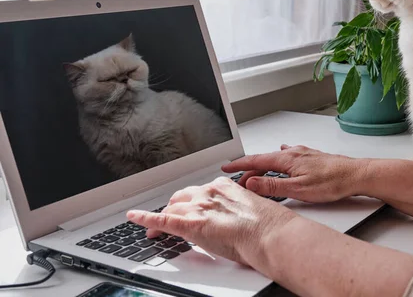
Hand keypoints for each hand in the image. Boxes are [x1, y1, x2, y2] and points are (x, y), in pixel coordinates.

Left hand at [126, 177, 296, 264]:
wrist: (269, 234)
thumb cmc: (267, 225)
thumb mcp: (250, 209)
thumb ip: (235, 209)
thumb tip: (231, 220)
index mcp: (224, 187)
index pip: (199, 192)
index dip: (189, 202)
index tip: (187, 207)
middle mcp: (209, 192)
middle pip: (181, 198)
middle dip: (173, 207)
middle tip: (170, 219)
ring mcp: (199, 207)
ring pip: (172, 209)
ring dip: (162, 218)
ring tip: (154, 230)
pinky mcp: (191, 224)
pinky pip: (162, 219)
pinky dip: (145, 218)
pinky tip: (134, 218)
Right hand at [222, 145, 365, 202]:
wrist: (357, 175)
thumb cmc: (332, 182)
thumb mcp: (299, 189)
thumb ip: (273, 187)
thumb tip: (252, 183)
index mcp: (287, 159)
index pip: (256, 161)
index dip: (239, 164)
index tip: (226, 166)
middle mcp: (293, 153)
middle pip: (264, 159)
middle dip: (249, 167)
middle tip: (237, 177)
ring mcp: (303, 154)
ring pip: (276, 158)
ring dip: (263, 165)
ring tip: (256, 172)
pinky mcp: (312, 157)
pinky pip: (289, 156)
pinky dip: (279, 158)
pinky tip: (284, 154)